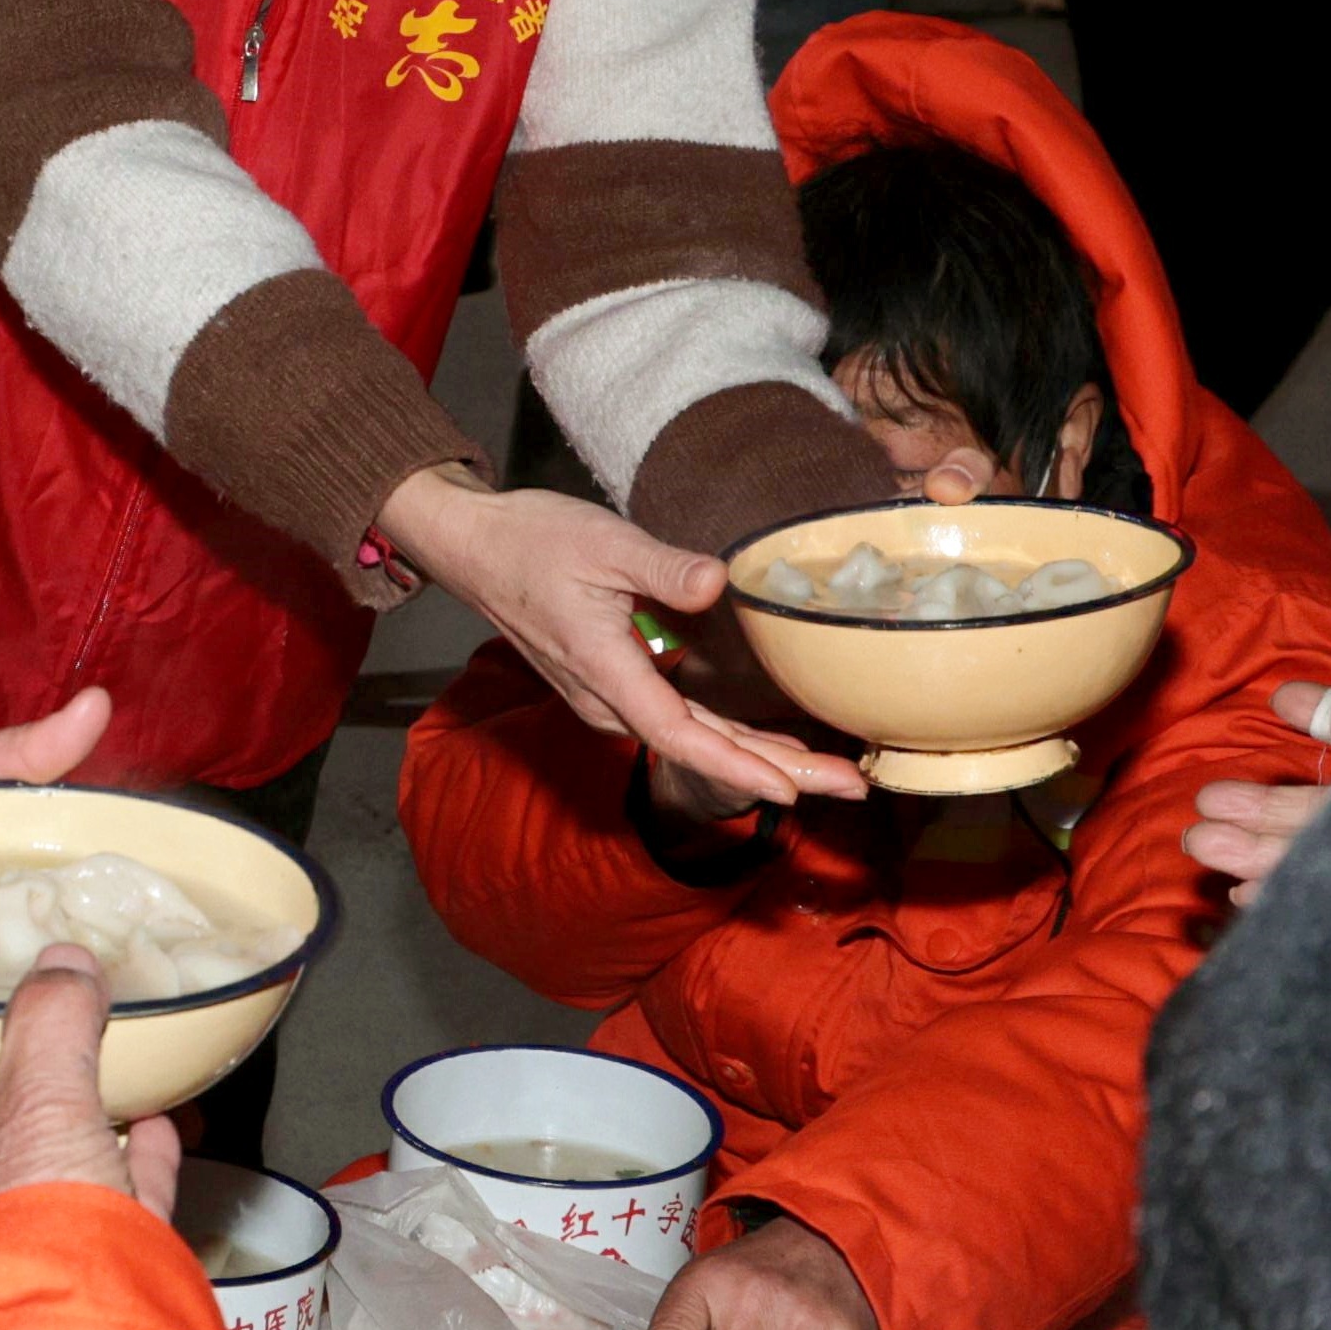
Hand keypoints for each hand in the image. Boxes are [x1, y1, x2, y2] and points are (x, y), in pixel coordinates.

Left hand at [0, 949, 183, 1308]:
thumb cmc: (34, 1236)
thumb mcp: (41, 1107)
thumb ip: (49, 1030)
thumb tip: (63, 962)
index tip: (9, 1069)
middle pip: (7, 1180)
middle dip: (46, 1132)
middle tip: (78, 1078)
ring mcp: (31, 1295)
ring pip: (65, 1209)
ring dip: (98, 1153)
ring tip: (131, 1097)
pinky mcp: (96, 1311)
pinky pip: (117, 1232)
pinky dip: (139, 1180)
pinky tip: (163, 1135)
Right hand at [384, 470, 861, 812]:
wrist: (477, 547)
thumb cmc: (533, 542)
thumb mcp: (603, 541)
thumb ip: (663, 567)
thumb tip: (716, 581)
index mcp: (606, 671)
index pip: (681, 735)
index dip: (739, 765)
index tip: (792, 787)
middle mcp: (608, 699)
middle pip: (703, 749)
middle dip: (780, 772)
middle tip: (853, 785)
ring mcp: (610, 697)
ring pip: (696, 740)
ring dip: (761, 758)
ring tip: (828, 772)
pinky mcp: (615, 685)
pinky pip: (682, 723)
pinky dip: (731, 737)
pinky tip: (771, 744)